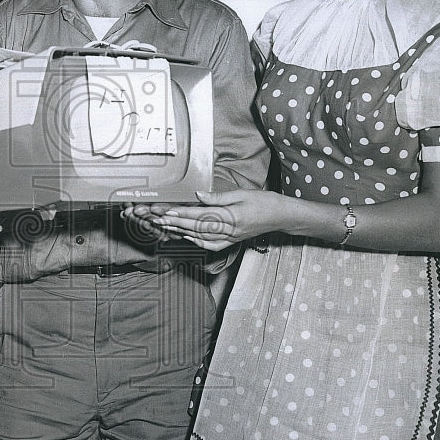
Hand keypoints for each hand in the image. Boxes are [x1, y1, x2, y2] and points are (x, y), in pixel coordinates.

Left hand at [131, 189, 282, 250]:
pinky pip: (212, 245)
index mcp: (232, 216)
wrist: (282, 217)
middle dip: (176, 224)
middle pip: (197, 228)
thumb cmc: (265, 202)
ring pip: (201, 237)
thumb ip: (218, 197)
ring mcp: (231, 238)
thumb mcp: (242, 194)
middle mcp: (229, 230)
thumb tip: (198, 194)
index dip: (182, 214)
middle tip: (158, 219)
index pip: (201, 216)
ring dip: (182, 232)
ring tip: (167, 226)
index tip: (167, 211)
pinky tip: (187, 237)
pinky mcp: (232, 241)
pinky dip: (197, 242)